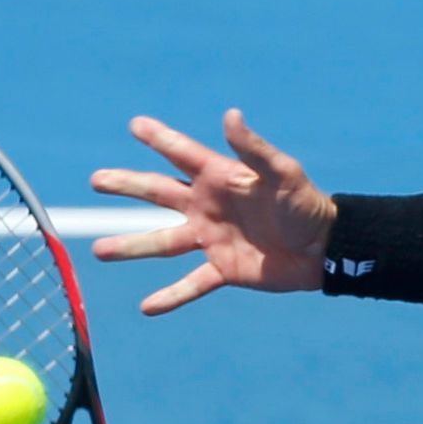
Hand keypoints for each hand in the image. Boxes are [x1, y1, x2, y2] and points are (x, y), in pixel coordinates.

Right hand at [89, 109, 336, 314]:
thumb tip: (231, 115)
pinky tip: (147, 308)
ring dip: (131, 247)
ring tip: (100, 250)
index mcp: (220, 178)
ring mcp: (211, 239)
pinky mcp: (223, 270)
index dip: (159, 139)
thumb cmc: (306, 205)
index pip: (182, 154)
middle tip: (97, 180)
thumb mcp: (282, 173)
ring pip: (162, 242)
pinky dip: (171, 296)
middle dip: (127, 187)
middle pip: (157, 194)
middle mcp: (208, 206)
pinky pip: (191, 284)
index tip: (135, 125)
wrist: (324, 249)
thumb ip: (253, 149)